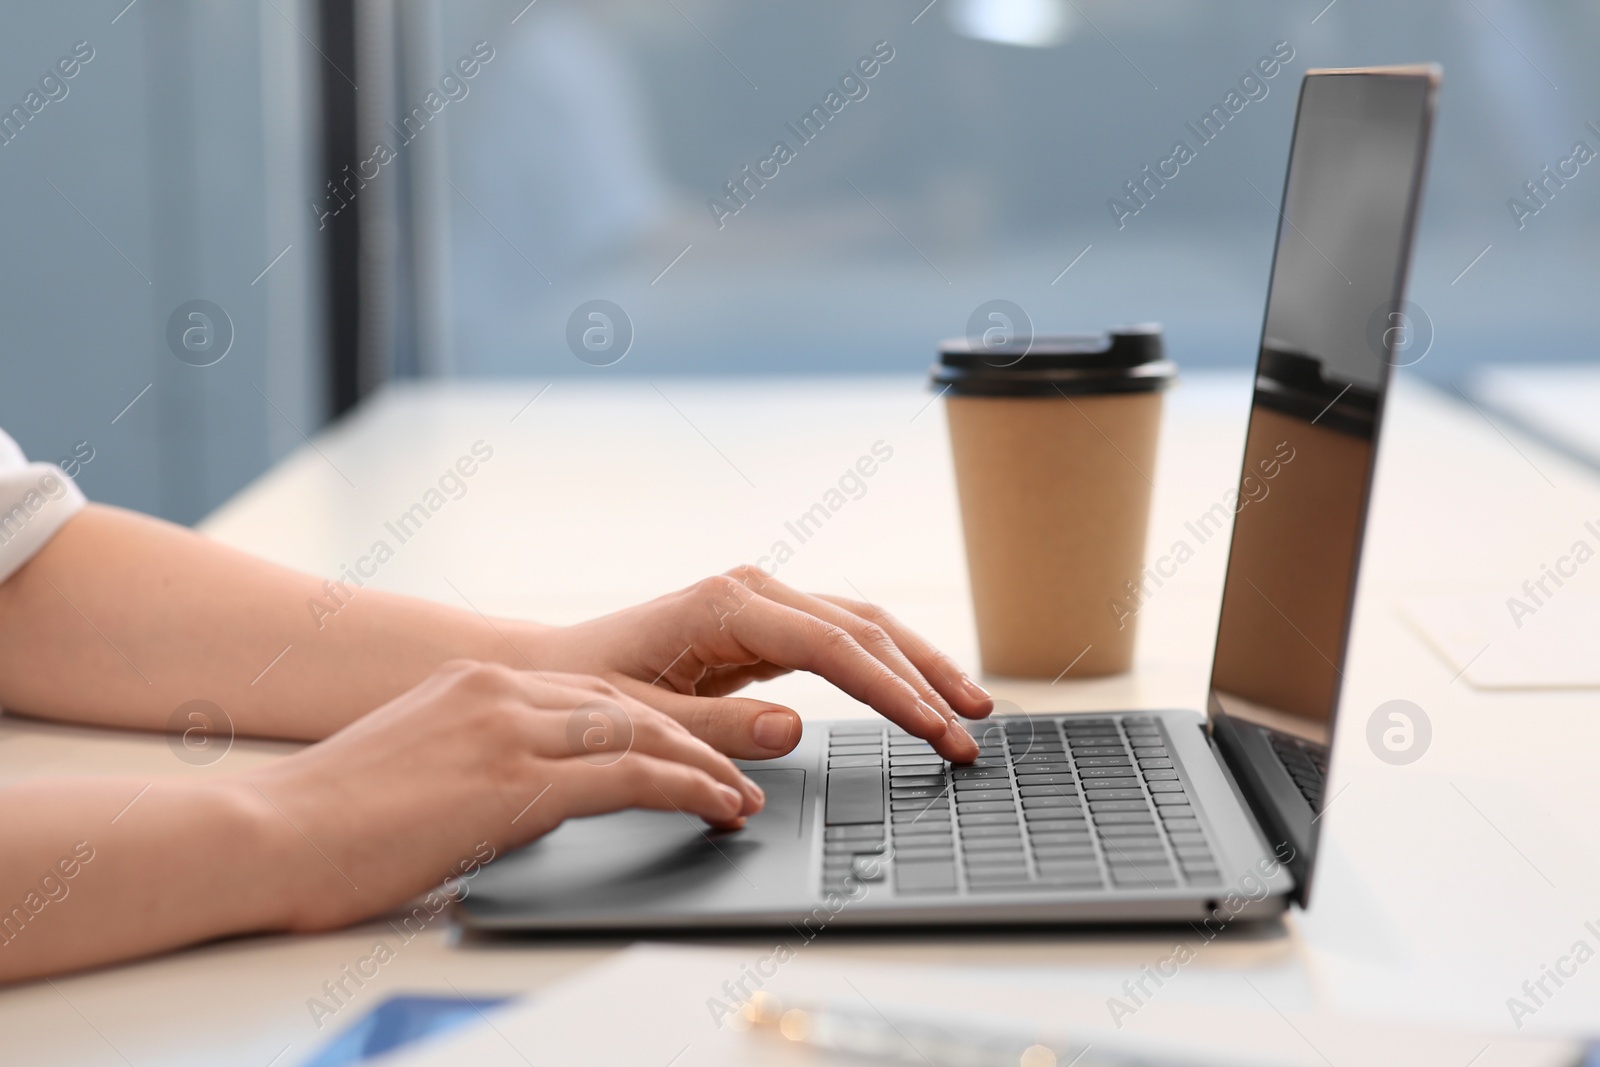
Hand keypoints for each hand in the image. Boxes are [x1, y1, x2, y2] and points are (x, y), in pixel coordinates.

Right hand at [236, 661, 764, 930]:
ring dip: (705, 765)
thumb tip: (518, 792)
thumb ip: (475, 759)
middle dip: (696, 735)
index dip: (656, 719)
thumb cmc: (326, 820)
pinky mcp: (513, 779)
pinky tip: (715, 807)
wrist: (267, 835)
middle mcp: (498, 690)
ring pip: (641, 731)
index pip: (594, 693)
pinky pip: (627, 775)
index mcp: (475, 682)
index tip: (694, 744)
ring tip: (742, 795)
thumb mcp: (415, 765)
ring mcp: (507, 728)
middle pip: (629, 704)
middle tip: (743, 764)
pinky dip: (685, 789)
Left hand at [531, 567, 992, 761]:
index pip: (833, 647)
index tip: (937, 731)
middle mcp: (754, 591)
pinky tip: (923, 691)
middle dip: (925, 679)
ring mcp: (764, 601)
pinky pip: (844, 639)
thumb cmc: (588, 694)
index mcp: (726, 606)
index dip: (893, 692)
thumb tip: (795, 729)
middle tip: (974, 732)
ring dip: (921, 665)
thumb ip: (719, 728)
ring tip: (974, 708)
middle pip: (864, 627)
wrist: (554, 671)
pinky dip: (889, 665)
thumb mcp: (645, 720)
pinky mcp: (768, 622)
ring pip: (864, 625)